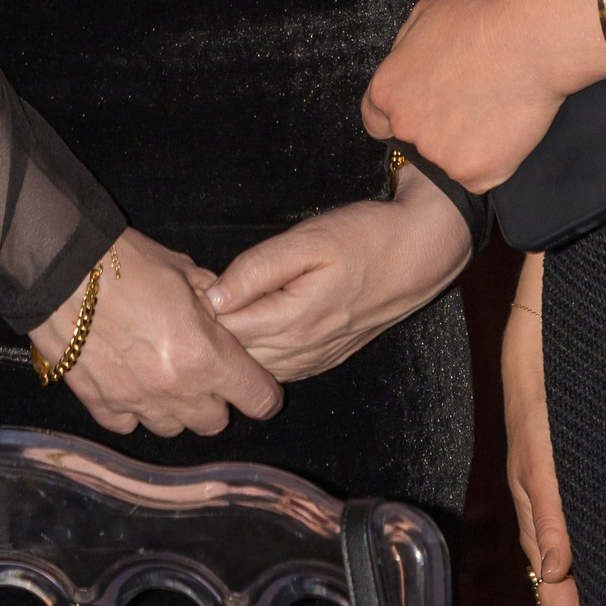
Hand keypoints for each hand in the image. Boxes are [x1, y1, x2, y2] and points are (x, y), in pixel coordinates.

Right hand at [34, 228, 282, 438]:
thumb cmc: (129, 263)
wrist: (63, 271)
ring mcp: (136, 403)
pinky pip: (129, 424)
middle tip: (203, 368)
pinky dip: (133, 409)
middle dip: (215, 399)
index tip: (256, 382)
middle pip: (214, 423)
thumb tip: (222, 310)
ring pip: (172, 429)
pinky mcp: (101, 405)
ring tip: (163, 375)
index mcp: (205, 356)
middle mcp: (175, 390)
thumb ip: (212, 300)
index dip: (262, 391)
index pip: (257, 398)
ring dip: (175, 407)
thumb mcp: (184, 271)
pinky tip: (129, 382)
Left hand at [204, 168, 472, 381]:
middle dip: (212, 335)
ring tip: (218, 314)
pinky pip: (281, 368)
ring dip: (235, 348)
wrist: (421, 252)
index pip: (228, 333)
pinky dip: (260, 354)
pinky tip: (252, 329)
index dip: (200, 314)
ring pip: (258, 368)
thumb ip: (257, 269)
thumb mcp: (309, 239)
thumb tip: (213, 297)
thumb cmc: (365, 237)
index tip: (185, 292)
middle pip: (239, 357)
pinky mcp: (327, 358)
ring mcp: (317, 359)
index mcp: (294, 320)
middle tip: (193, 303)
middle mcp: (303, 350)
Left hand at [362, 0, 590, 192]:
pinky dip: (493, 157)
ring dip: (466, 140)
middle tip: (468, 99)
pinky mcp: (474, 173)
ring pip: (449, 156)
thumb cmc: (484, 21)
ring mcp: (440, 155)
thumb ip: (405, 49)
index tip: (420, 108)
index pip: (376, 119)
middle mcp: (407, 127)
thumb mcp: (425, 14)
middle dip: (438, 124)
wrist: (532, 41)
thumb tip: (408, 62)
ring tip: (493, 105)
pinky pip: (479, 172)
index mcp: (388, 90)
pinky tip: (505, 125)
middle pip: (416, 138)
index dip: (400, 112)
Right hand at [504, 269, 590, 605]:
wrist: (572, 254)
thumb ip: (545, 484)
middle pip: (569, 570)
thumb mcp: (539, 402)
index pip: (553, 576)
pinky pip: (604, 503)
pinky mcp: (602, 429)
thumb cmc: (551, 321)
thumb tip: (556, 566)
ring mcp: (579, 454)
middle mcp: (559, 473)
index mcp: (538, 475)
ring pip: (590, 540)